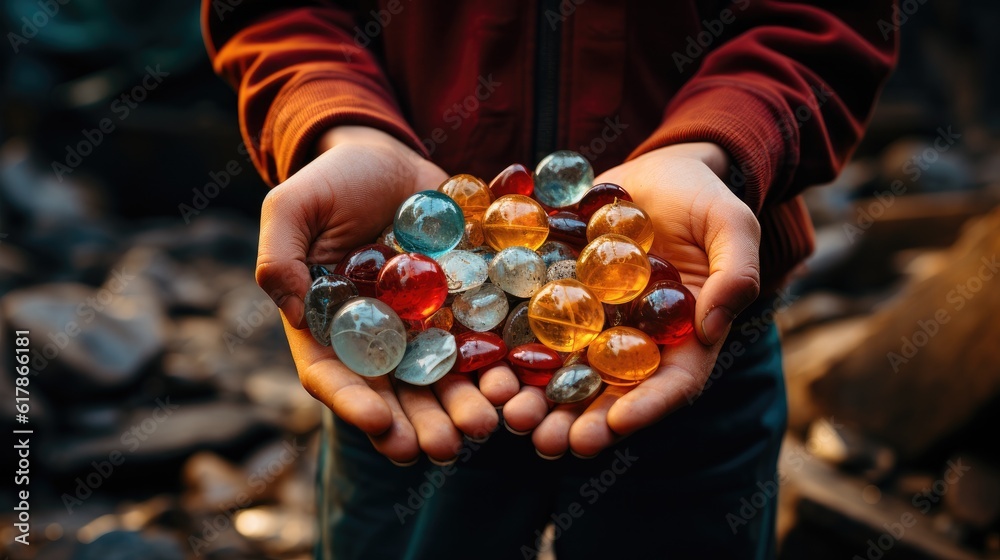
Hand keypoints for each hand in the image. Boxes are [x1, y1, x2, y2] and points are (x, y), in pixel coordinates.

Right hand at [256, 126, 506, 464]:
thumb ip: (279, 253)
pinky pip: (481, 343)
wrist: (390, 158)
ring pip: (442, 380)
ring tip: (484, 426)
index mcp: (329, 327)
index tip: (380, 424)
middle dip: (417, 424)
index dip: (354, 405)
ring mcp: (423, 327)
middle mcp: (377, 339)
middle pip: (394, 394)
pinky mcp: (463, 307)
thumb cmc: (332, 181)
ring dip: (462, 407)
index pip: (333, 377)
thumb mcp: (293, 205)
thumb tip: (289, 308)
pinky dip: (497, 367)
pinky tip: (515, 384)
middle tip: (441, 448)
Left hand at [500, 142, 761, 457]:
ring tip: (511, 415)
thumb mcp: (732, 226)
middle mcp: (636, 343)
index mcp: (686, 339)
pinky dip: (511, 352)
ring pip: (566, 373)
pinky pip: (534, 330)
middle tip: (549, 443)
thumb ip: (735, 273)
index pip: (672, 386)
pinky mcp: (559, 300)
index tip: (614, 426)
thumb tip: (712, 327)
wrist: (658, 172)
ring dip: (538, 400)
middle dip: (579, 422)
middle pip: (610, 394)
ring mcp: (595, 325)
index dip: (644, 409)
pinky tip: (485, 367)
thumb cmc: (705, 200)